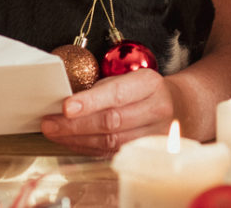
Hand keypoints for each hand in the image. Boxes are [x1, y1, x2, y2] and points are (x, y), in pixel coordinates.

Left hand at [39, 68, 173, 155]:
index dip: (90, 101)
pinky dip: (86, 148)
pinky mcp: (144, 152)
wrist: (180, 108)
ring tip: (54, 133)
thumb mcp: (129, 77)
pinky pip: (110, 153)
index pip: (116, 94)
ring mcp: (152, 135)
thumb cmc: (144, 90)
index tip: (66, 106)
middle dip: (75, 124)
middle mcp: (154, 110)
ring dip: (77, 139)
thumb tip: (66, 99)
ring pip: (110, 142)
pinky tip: (70, 142)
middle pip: (111, 122)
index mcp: (148, 84)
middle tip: (49, 123)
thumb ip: (102, 87)